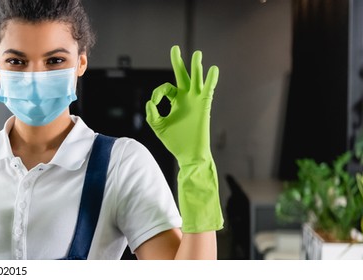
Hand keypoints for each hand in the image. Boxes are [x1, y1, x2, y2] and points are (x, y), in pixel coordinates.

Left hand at [146, 45, 217, 164]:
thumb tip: (150, 102)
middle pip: (182, 76)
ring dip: (196, 67)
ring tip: (197, 54)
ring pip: (196, 79)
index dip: (158, 93)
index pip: (165, 88)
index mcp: (176, 101)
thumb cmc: (175, 141)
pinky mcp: (204, 106)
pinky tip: (213, 69)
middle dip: (178, 62)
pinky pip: (208, 90)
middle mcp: (186, 98)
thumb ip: (151, 114)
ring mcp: (196, 101)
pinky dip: (211, 80)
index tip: (155, 103)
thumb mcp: (158, 126)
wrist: (189, 154)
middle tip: (174, 48)